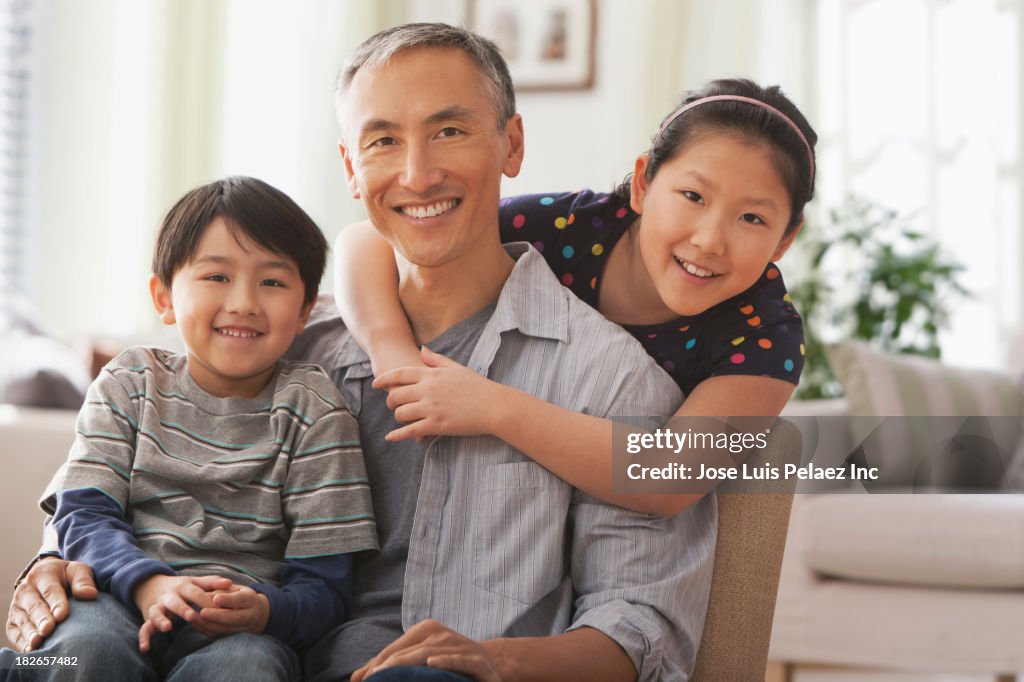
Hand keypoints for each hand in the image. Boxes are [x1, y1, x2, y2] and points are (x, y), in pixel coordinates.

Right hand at [6, 557, 96, 651]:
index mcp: (43, 575)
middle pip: (34, 607)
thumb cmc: (66, 577)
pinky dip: (21, 642)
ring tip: (37, 642)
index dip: (56, 603)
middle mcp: (26, 591)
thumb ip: (83, 581)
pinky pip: (14, 633)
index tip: (62, 615)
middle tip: (48, 630)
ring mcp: (17, 607)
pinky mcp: (13, 622)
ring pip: (22, 621)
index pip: (50, 590)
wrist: (45, 577)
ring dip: (29, 632)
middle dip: (41, 619)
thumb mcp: (77, 571)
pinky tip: (30, 650)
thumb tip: (90, 594)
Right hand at [134, 574, 230, 650]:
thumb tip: (230, 583)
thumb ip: (212, 583)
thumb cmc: (181, 586)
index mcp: (184, 586)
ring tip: (168, 628)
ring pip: (157, 613)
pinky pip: (144, 628)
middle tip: (192, 616)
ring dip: (161, 620)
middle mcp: (170, 596)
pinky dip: (144, 638)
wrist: (152, 586)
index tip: (219, 610)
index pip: (196, 593)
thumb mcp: (195, 582)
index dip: (207, 601)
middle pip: (176, 601)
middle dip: (183, 608)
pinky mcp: (148, 618)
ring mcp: (158, 606)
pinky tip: (145, 648)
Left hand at [192, 584, 269, 638]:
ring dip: (209, 625)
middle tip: (203, 612)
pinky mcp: (234, 636)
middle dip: (218, 616)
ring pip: (227, 629)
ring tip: (194, 617)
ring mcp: (243, 628)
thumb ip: (221, 590)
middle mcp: (250, 614)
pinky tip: (195, 623)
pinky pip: (220, 635)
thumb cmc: (238, 596)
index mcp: (250, 599)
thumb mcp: (234, 588)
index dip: (229, 600)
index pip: (241, 599)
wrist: (254, 612)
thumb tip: (206, 595)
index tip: (216, 598)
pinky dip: (206, 630)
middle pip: (236, 617)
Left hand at [352, 619, 501, 681]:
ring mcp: (459, 644)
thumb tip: (355, 678)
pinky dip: (446, 660)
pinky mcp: (476, 660)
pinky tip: (431, 662)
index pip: (395, 648)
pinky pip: (458, 659)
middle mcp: (440, 633)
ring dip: (408, 663)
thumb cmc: (448, 665)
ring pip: (429, 653)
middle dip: (388, 665)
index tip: (362, 679)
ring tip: (387, 672)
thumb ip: (391, 667)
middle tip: (372, 679)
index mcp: (425, 630)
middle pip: (408, 650)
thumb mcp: (419, 662)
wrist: (492, 664)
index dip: (377, 663)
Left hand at [372, 347, 501, 441]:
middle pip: (396, 395)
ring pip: (401, 414)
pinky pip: (410, 431)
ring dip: (398, 418)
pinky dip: (398, 435)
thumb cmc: (477, 386)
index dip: (384, 379)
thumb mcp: (456, 368)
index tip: (376, 384)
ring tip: (402, 420)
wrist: (494, 406)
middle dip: (390, 401)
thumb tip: (422, 349)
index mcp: (431, 374)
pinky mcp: (436, 425)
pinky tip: (391, 438)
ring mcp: (431, 408)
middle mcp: (428, 390)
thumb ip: (436, 360)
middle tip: (392, 405)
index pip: (399, 375)